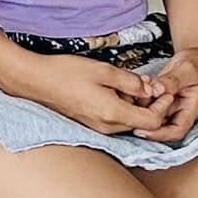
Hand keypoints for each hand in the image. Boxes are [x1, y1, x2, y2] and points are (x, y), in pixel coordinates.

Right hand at [0, 48, 169, 134]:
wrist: (34, 80)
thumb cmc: (65, 73)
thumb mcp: (103, 70)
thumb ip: (131, 81)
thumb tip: (149, 88)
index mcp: (113, 113)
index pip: (153, 121)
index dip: (163, 106)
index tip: (162, 90)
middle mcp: (108, 126)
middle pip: (143, 123)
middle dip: (149, 104)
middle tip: (145, 83)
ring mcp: (98, 127)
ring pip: (129, 121)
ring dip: (134, 105)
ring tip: (125, 83)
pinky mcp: (90, 124)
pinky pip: (115, 119)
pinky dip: (121, 107)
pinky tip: (110, 90)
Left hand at [136, 46, 197, 141]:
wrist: (196, 59)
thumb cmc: (197, 66)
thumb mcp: (186, 71)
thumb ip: (172, 81)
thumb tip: (157, 89)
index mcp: (190, 110)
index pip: (176, 131)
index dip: (159, 134)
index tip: (141, 130)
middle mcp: (178, 111)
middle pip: (160, 126)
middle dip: (142, 120)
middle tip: (128, 107)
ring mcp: (167, 106)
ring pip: (150, 115)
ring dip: (138, 106)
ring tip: (131, 93)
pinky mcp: (158, 99)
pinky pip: (146, 103)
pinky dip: (138, 97)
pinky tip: (134, 86)